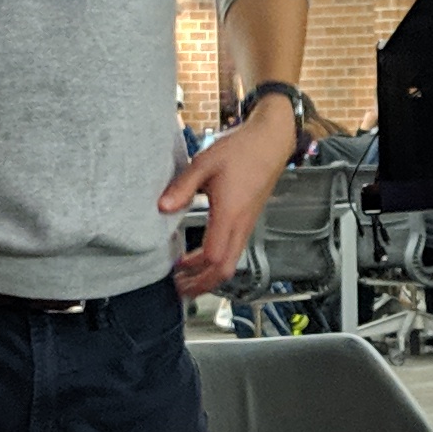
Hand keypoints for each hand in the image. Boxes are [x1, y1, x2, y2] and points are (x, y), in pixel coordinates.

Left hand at [163, 98, 297, 295]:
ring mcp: (247, 224)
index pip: (213, 256)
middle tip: (181, 289)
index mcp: (230, 214)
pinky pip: (234, 250)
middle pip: (224, 269)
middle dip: (202, 284)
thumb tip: (162, 208)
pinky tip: (201, 256)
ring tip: (187, 277)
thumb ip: (182, 187)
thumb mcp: (204, 164)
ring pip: (230, 262)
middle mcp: (241, 224)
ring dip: (209, 275)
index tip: (175, 274)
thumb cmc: (240, 150)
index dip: (195, 270)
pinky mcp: (248, 220)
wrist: (270, 141)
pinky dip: (217, 261)